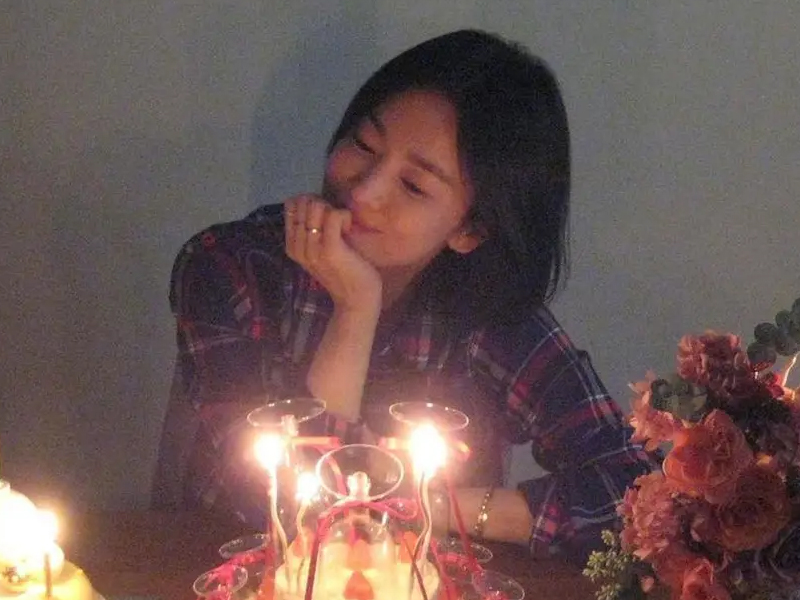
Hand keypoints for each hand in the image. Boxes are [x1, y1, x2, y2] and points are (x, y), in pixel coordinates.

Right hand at [284, 195, 381, 311]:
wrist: (356, 299)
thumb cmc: (344, 271)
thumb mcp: (320, 249)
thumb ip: (311, 228)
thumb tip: (311, 200)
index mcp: (292, 245)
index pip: (291, 205)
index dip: (311, 201)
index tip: (325, 216)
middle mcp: (297, 246)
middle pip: (303, 201)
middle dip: (323, 203)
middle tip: (336, 222)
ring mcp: (311, 248)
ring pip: (316, 205)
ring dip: (334, 210)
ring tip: (343, 227)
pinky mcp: (330, 249)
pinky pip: (334, 214)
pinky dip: (345, 216)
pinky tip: (349, 230)